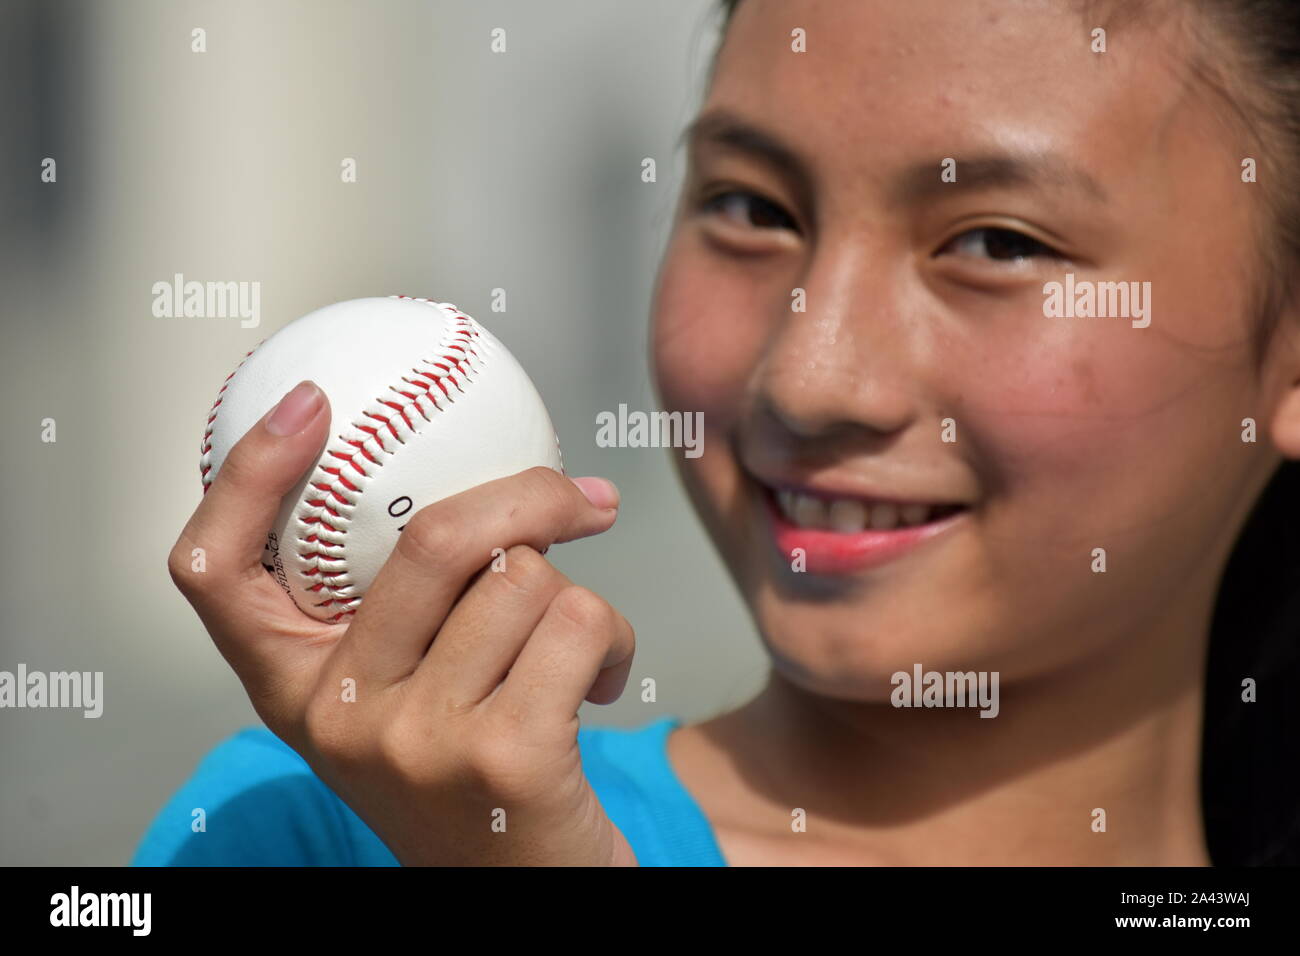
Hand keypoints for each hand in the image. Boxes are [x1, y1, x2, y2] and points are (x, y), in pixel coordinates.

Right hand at [168, 380, 638, 864]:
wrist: (525, 886)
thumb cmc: (471, 771)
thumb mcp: (402, 696)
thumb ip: (403, 607)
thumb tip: (481, 468)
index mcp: (292, 689)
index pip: (216, 571)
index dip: (247, 473)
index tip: (310, 402)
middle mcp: (337, 716)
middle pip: (429, 538)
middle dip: (527, 496)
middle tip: (582, 498)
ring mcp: (415, 738)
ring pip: (522, 577)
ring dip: (577, 596)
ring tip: (575, 652)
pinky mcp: (504, 756)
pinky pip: (579, 621)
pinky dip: (615, 638)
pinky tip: (602, 683)